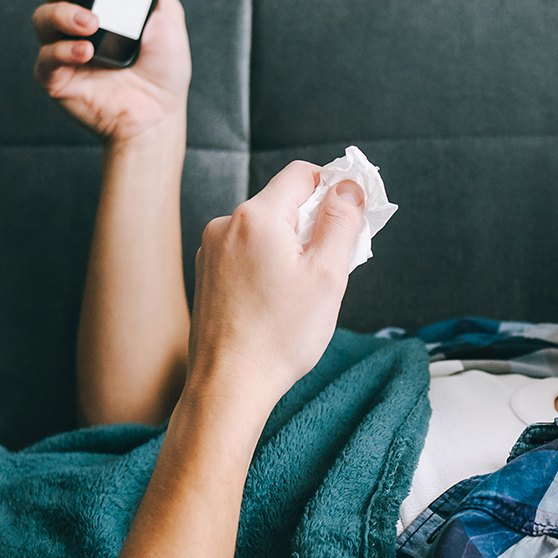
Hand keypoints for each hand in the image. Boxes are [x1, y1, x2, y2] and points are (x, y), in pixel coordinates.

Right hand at [32, 0, 191, 144]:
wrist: (159, 114)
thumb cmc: (163, 71)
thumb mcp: (168, 21)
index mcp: (102, 3)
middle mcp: (77, 20)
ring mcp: (64, 48)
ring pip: (43, 17)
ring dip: (65, 14)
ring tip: (92, 24)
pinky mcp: (56, 78)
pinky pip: (45, 59)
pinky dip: (63, 51)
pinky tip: (85, 52)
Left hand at [184, 163, 366, 412]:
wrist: (229, 384)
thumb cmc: (279, 336)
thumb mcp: (326, 274)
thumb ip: (341, 222)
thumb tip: (348, 187)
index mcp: (256, 217)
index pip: (302, 173)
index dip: (333, 188)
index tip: (350, 217)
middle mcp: (226, 225)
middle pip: (283, 202)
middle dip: (312, 225)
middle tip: (330, 267)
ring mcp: (212, 250)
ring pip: (265, 230)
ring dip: (290, 248)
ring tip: (300, 292)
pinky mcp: (207, 274)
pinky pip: (247, 252)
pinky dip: (267, 265)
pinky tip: (276, 301)